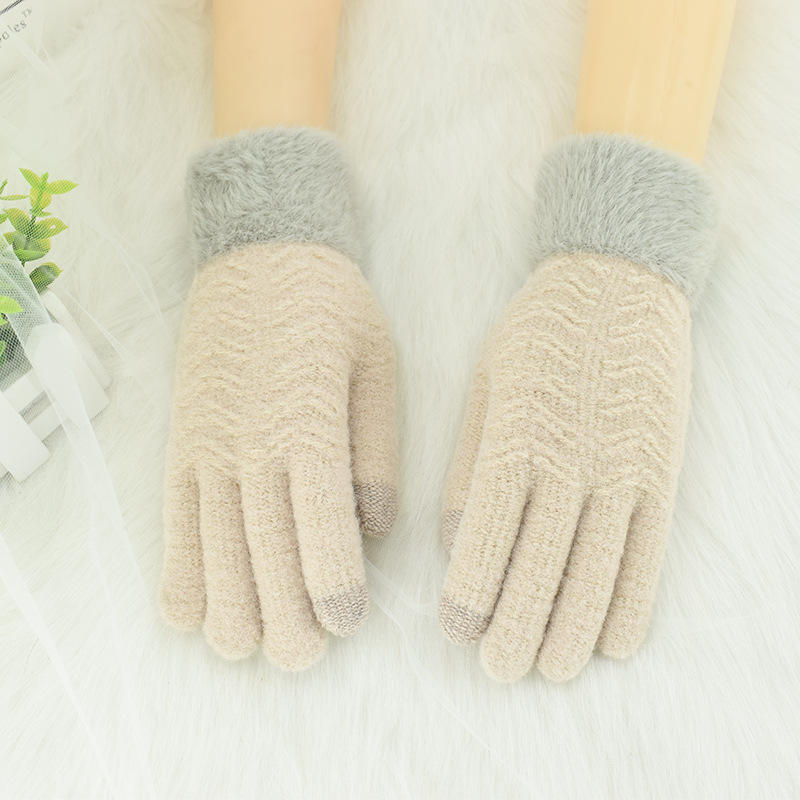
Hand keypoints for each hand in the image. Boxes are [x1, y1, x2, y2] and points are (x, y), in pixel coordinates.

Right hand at [158, 128, 396, 669]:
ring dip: (229, 609)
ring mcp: (206, 445)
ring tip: (251, 647)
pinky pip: (172, 521)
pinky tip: (189, 614)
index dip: (332, 585)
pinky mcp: (180, 442)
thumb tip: (376, 527)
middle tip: (304, 654)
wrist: (260, 253)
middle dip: (283, 617)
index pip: (321, 525)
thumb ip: (377, 450)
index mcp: (309, 424)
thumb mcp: (378, 364)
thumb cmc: (332, 309)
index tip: (346, 623)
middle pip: (262, 553)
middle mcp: (251, 444)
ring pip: (211, 549)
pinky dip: (175, 574)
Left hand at [439, 251, 690, 680]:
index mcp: (517, 434)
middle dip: (517, 627)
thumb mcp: (485, 384)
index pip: (489, 532)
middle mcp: (572, 458)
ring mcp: (625, 467)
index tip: (456, 630)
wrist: (618, 281)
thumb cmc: (538, 334)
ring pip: (598, 570)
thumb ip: (470, 465)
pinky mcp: (663, 470)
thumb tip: (456, 543)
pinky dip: (632, 603)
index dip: (471, 591)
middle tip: (498, 669)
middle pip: (543, 565)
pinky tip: (612, 641)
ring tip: (549, 668)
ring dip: (572, 630)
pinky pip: (651, 551)